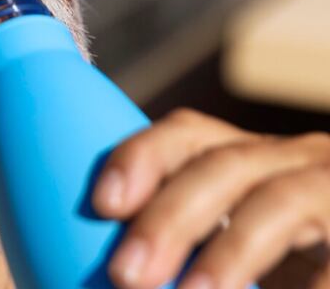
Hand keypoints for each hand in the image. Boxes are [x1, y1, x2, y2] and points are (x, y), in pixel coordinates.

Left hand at [92, 108, 329, 287]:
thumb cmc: (296, 257)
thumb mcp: (242, 235)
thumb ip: (187, 242)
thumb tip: (116, 276)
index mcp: (250, 159)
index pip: (187, 136)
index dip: (141, 158)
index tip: (101, 204)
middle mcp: (297, 161)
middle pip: (224, 166)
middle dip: (170, 217)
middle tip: (125, 275)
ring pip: (281, 203)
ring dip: (232, 253)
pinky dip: (311, 284)